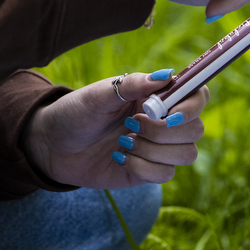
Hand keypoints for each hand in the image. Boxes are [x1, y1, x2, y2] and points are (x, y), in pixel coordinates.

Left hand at [22, 72, 208, 187]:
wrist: (52, 145)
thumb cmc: (76, 112)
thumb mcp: (100, 94)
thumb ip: (134, 84)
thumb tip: (166, 75)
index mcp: (157, 96)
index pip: (197, 96)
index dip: (192, 106)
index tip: (167, 113)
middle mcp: (163, 121)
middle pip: (197, 129)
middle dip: (165, 131)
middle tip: (132, 125)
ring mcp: (157, 148)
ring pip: (187, 154)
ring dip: (155, 149)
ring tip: (124, 142)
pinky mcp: (147, 172)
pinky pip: (166, 174)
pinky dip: (143, 167)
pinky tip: (120, 157)